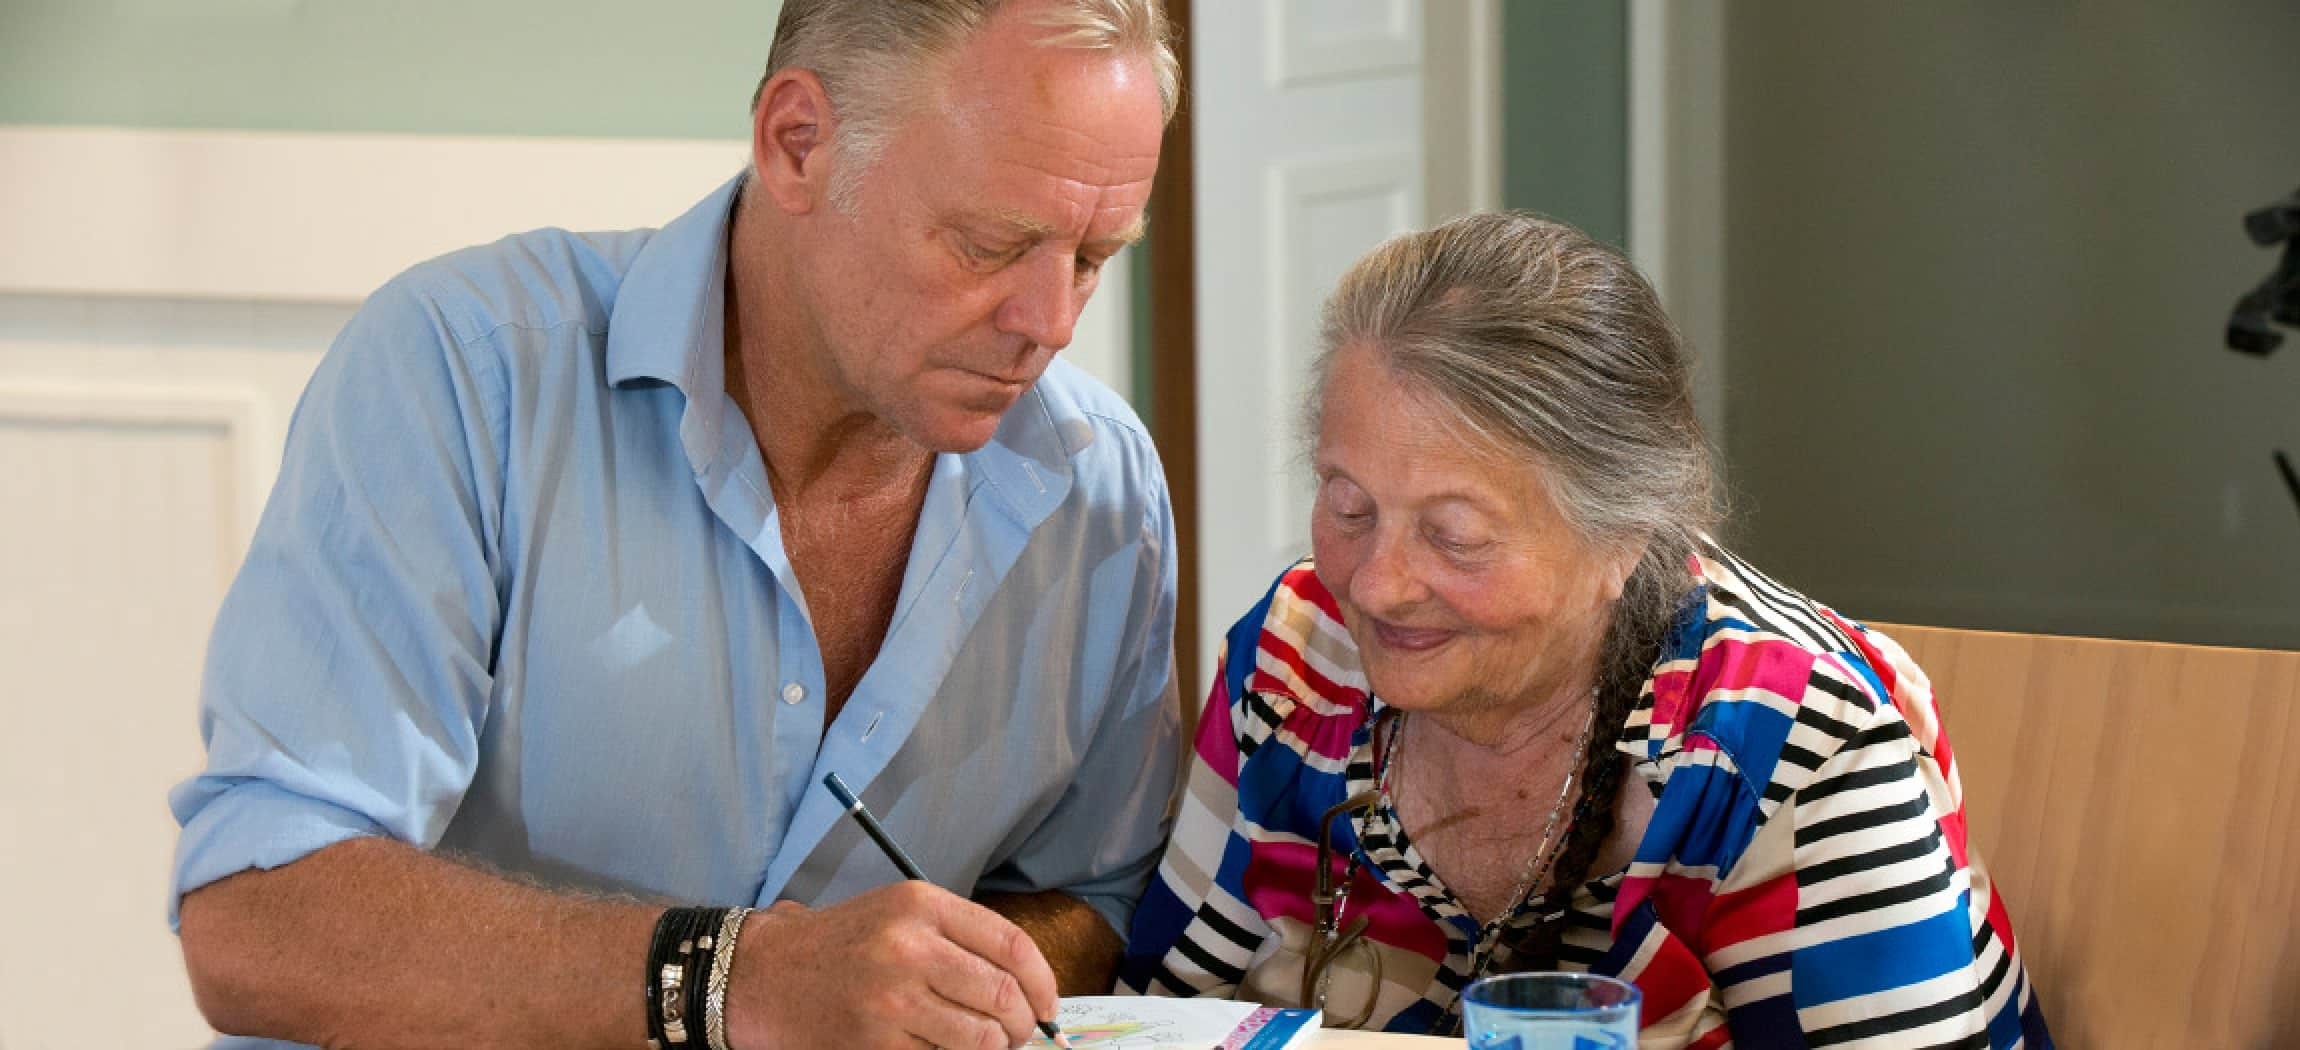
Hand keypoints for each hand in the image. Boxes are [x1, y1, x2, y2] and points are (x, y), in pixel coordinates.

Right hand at [724, 882, 1061, 1049]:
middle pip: (1003, 997)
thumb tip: (1027, 989)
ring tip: (982, 1045)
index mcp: (922, 905)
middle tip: (1017, 1034)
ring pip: (980, 1039)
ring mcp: (891, 999)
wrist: (766, 974)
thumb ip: (962, 941)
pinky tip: (936, 1048)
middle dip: (1022, 1025)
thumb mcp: (901, 914)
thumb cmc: (845, 945)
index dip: (1042, 982)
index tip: (1047, 1005)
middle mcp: (908, 947)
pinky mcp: (875, 1043)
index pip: (1011, 946)